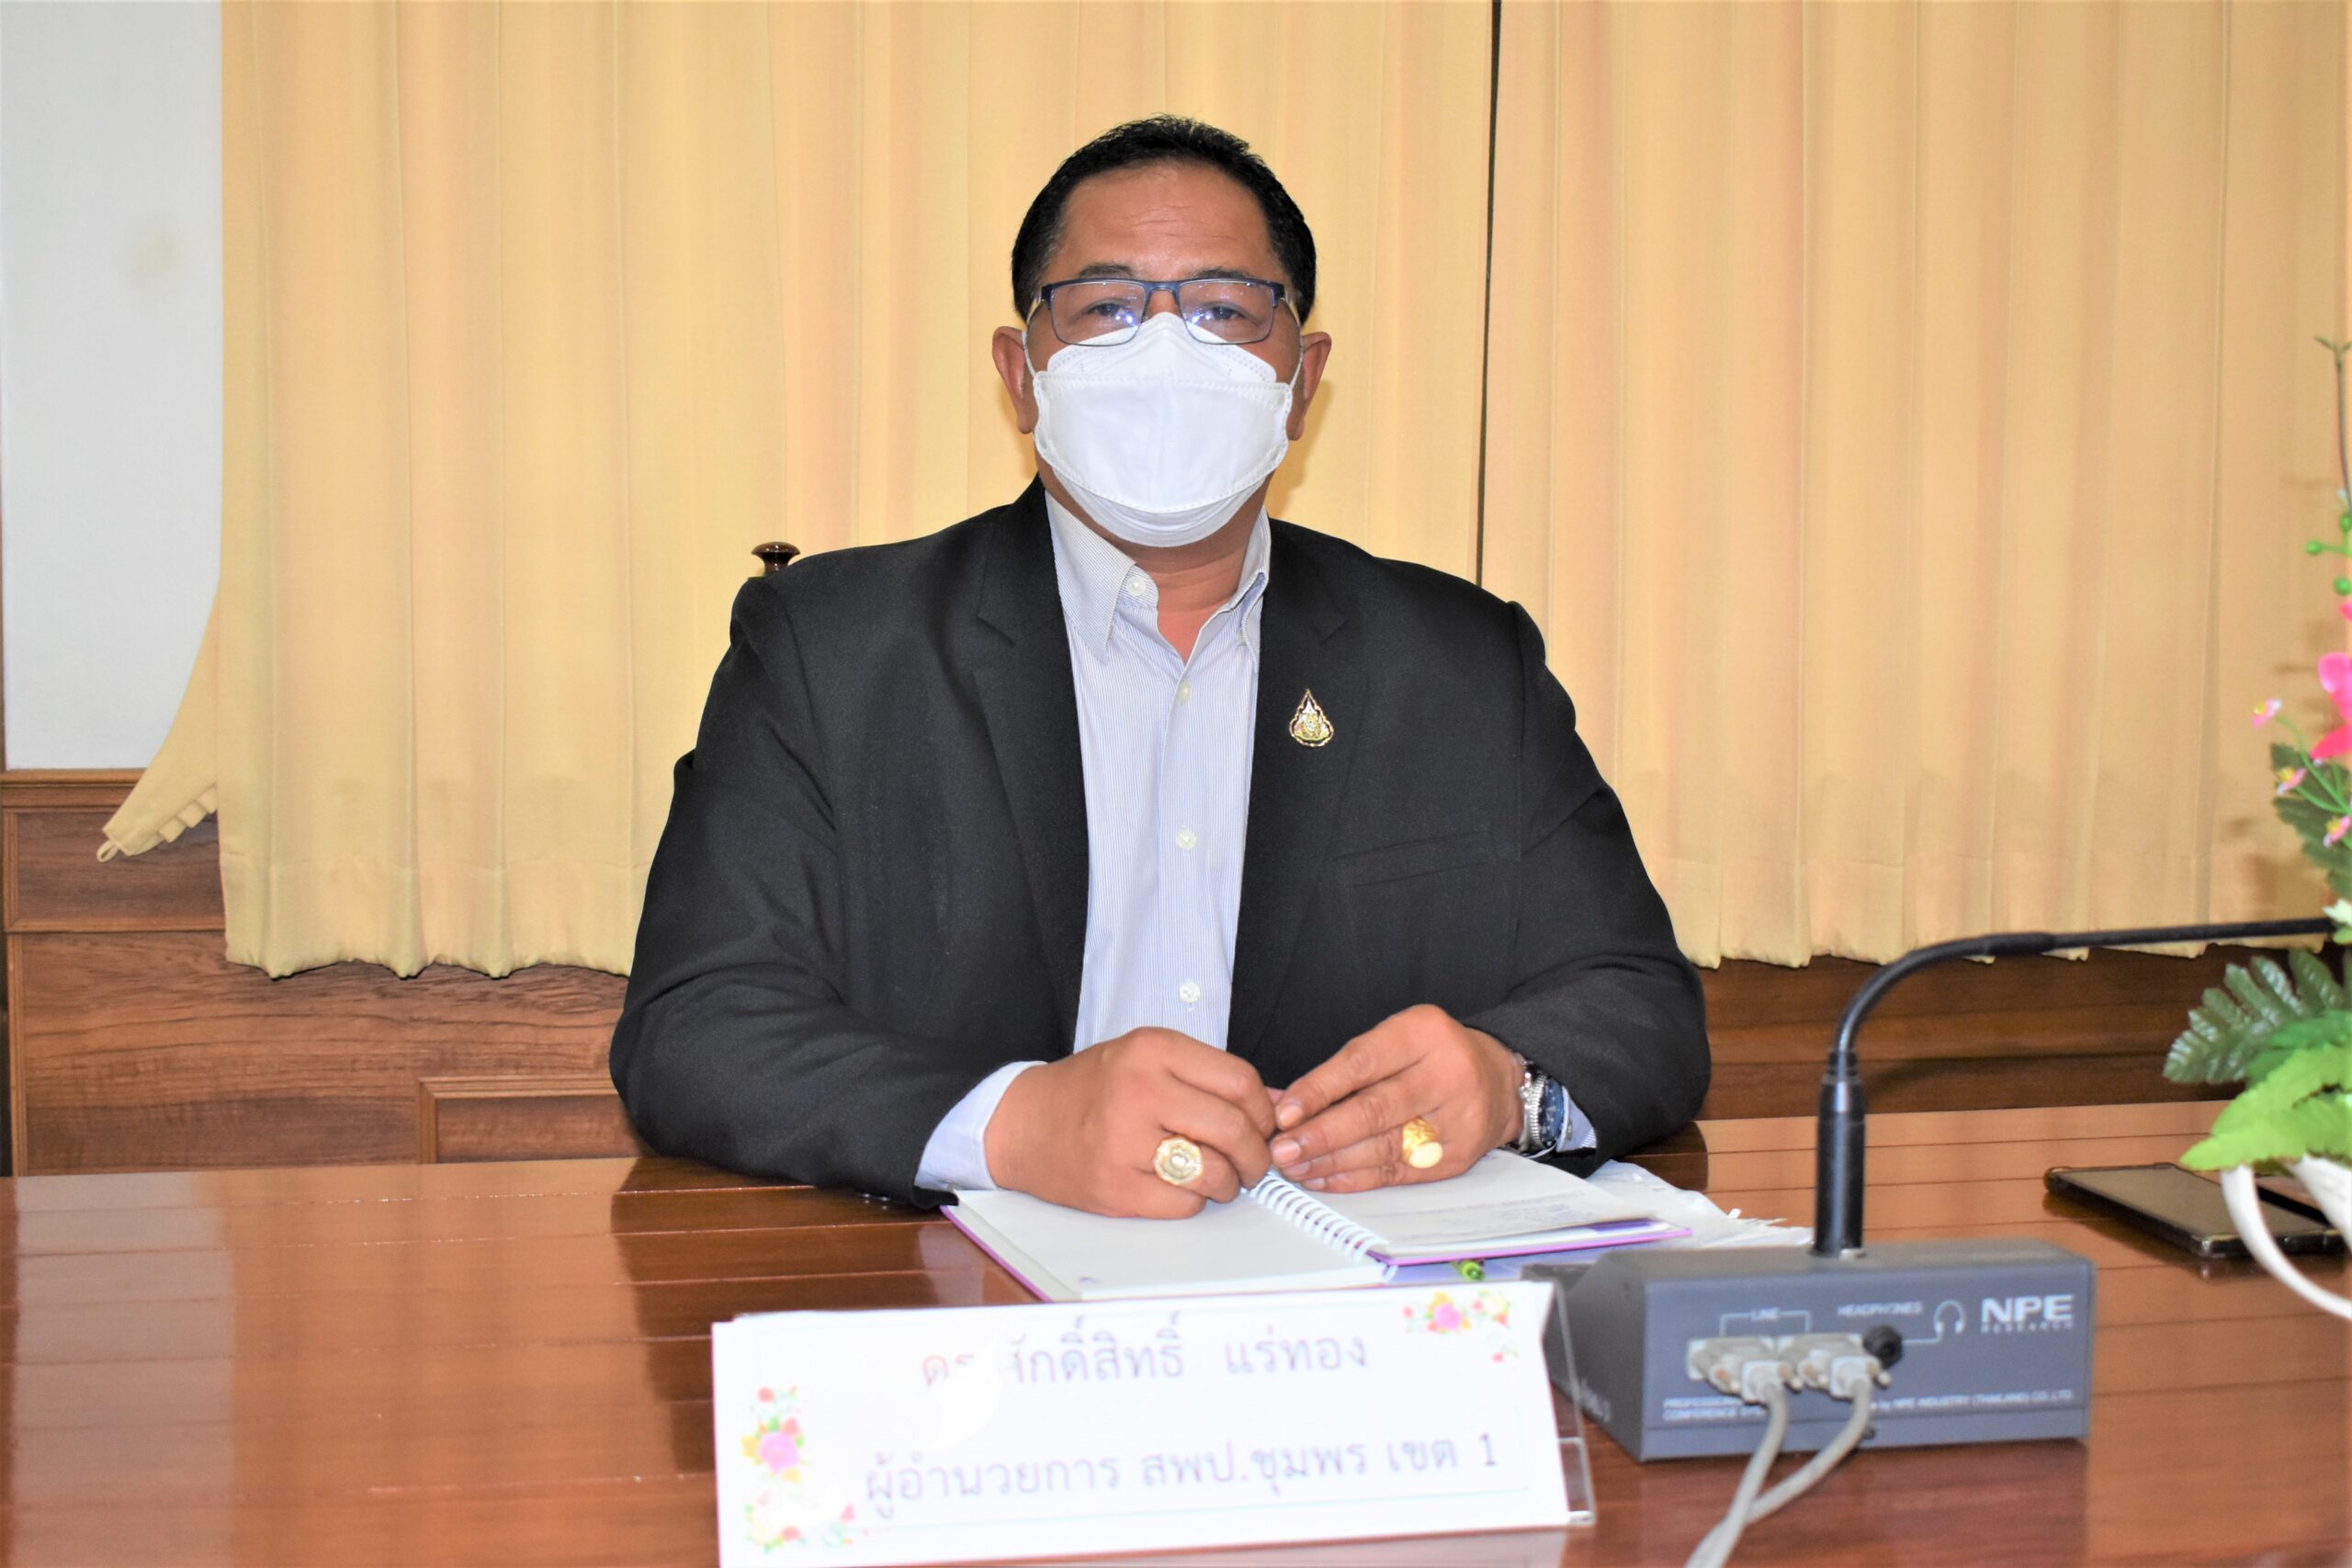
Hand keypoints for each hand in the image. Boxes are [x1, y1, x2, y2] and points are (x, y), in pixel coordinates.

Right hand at [985, 1028, 1276, 1217]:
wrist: (1023, 1124)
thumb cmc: (1090, 1091)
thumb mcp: (1148, 1060)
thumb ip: (1209, 1077)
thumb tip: (1278, 1107)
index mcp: (1151, 1050)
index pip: (1240, 1081)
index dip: (1265, 1111)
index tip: (1265, 1126)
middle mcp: (1138, 1091)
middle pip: (1234, 1129)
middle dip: (1256, 1155)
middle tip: (1255, 1163)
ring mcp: (1124, 1141)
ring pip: (1215, 1172)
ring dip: (1228, 1183)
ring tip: (1217, 1178)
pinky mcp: (1114, 1187)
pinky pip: (1184, 1204)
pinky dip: (1192, 1201)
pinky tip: (1178, 1188)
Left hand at [1269, 1005, 1521, 1193]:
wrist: (1500, 1081)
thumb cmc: (1433, 1056)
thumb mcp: (1395, 1040)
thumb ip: (1342, 1069)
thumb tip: (1284, 1102)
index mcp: (1424, 1034)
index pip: (1362, 1063)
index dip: (1319, 1090)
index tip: (1284, 1112)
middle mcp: (1446, 1074)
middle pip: (1373, 1110)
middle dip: (1320, 1134)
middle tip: (1282, 1149)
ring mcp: (1457, 1119)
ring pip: (1383, 1147)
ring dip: (1331, 1161)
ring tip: (1295, 1166)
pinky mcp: (1457, 1157)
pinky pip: (1397, 1172)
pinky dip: (1355, 1178)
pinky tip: (1325, 1177)